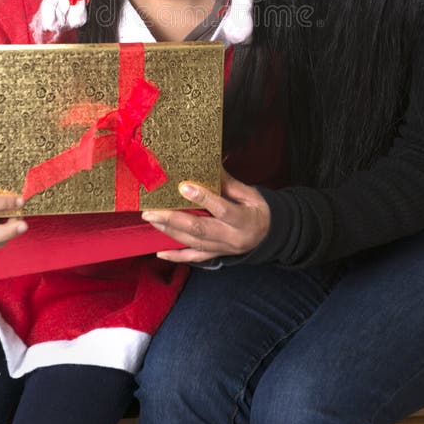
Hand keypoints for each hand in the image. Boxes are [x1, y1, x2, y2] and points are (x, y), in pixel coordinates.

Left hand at [140, 170, 269, 262]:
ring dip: (170, 231)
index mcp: (243, 220)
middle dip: (173, 219)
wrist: (272, 235)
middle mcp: (232, 238)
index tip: (183, 186)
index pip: (221, 209)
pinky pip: (195, 258)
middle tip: (152, 211)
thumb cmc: (260, 210)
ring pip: (193, 243)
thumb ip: (228, 183)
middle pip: (199, 229)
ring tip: (152, 219)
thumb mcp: (250, 194)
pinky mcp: (217, 256)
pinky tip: (160, 252)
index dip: (203, 198)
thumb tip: (208, 165)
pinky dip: (176, 257)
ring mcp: (223, 249)